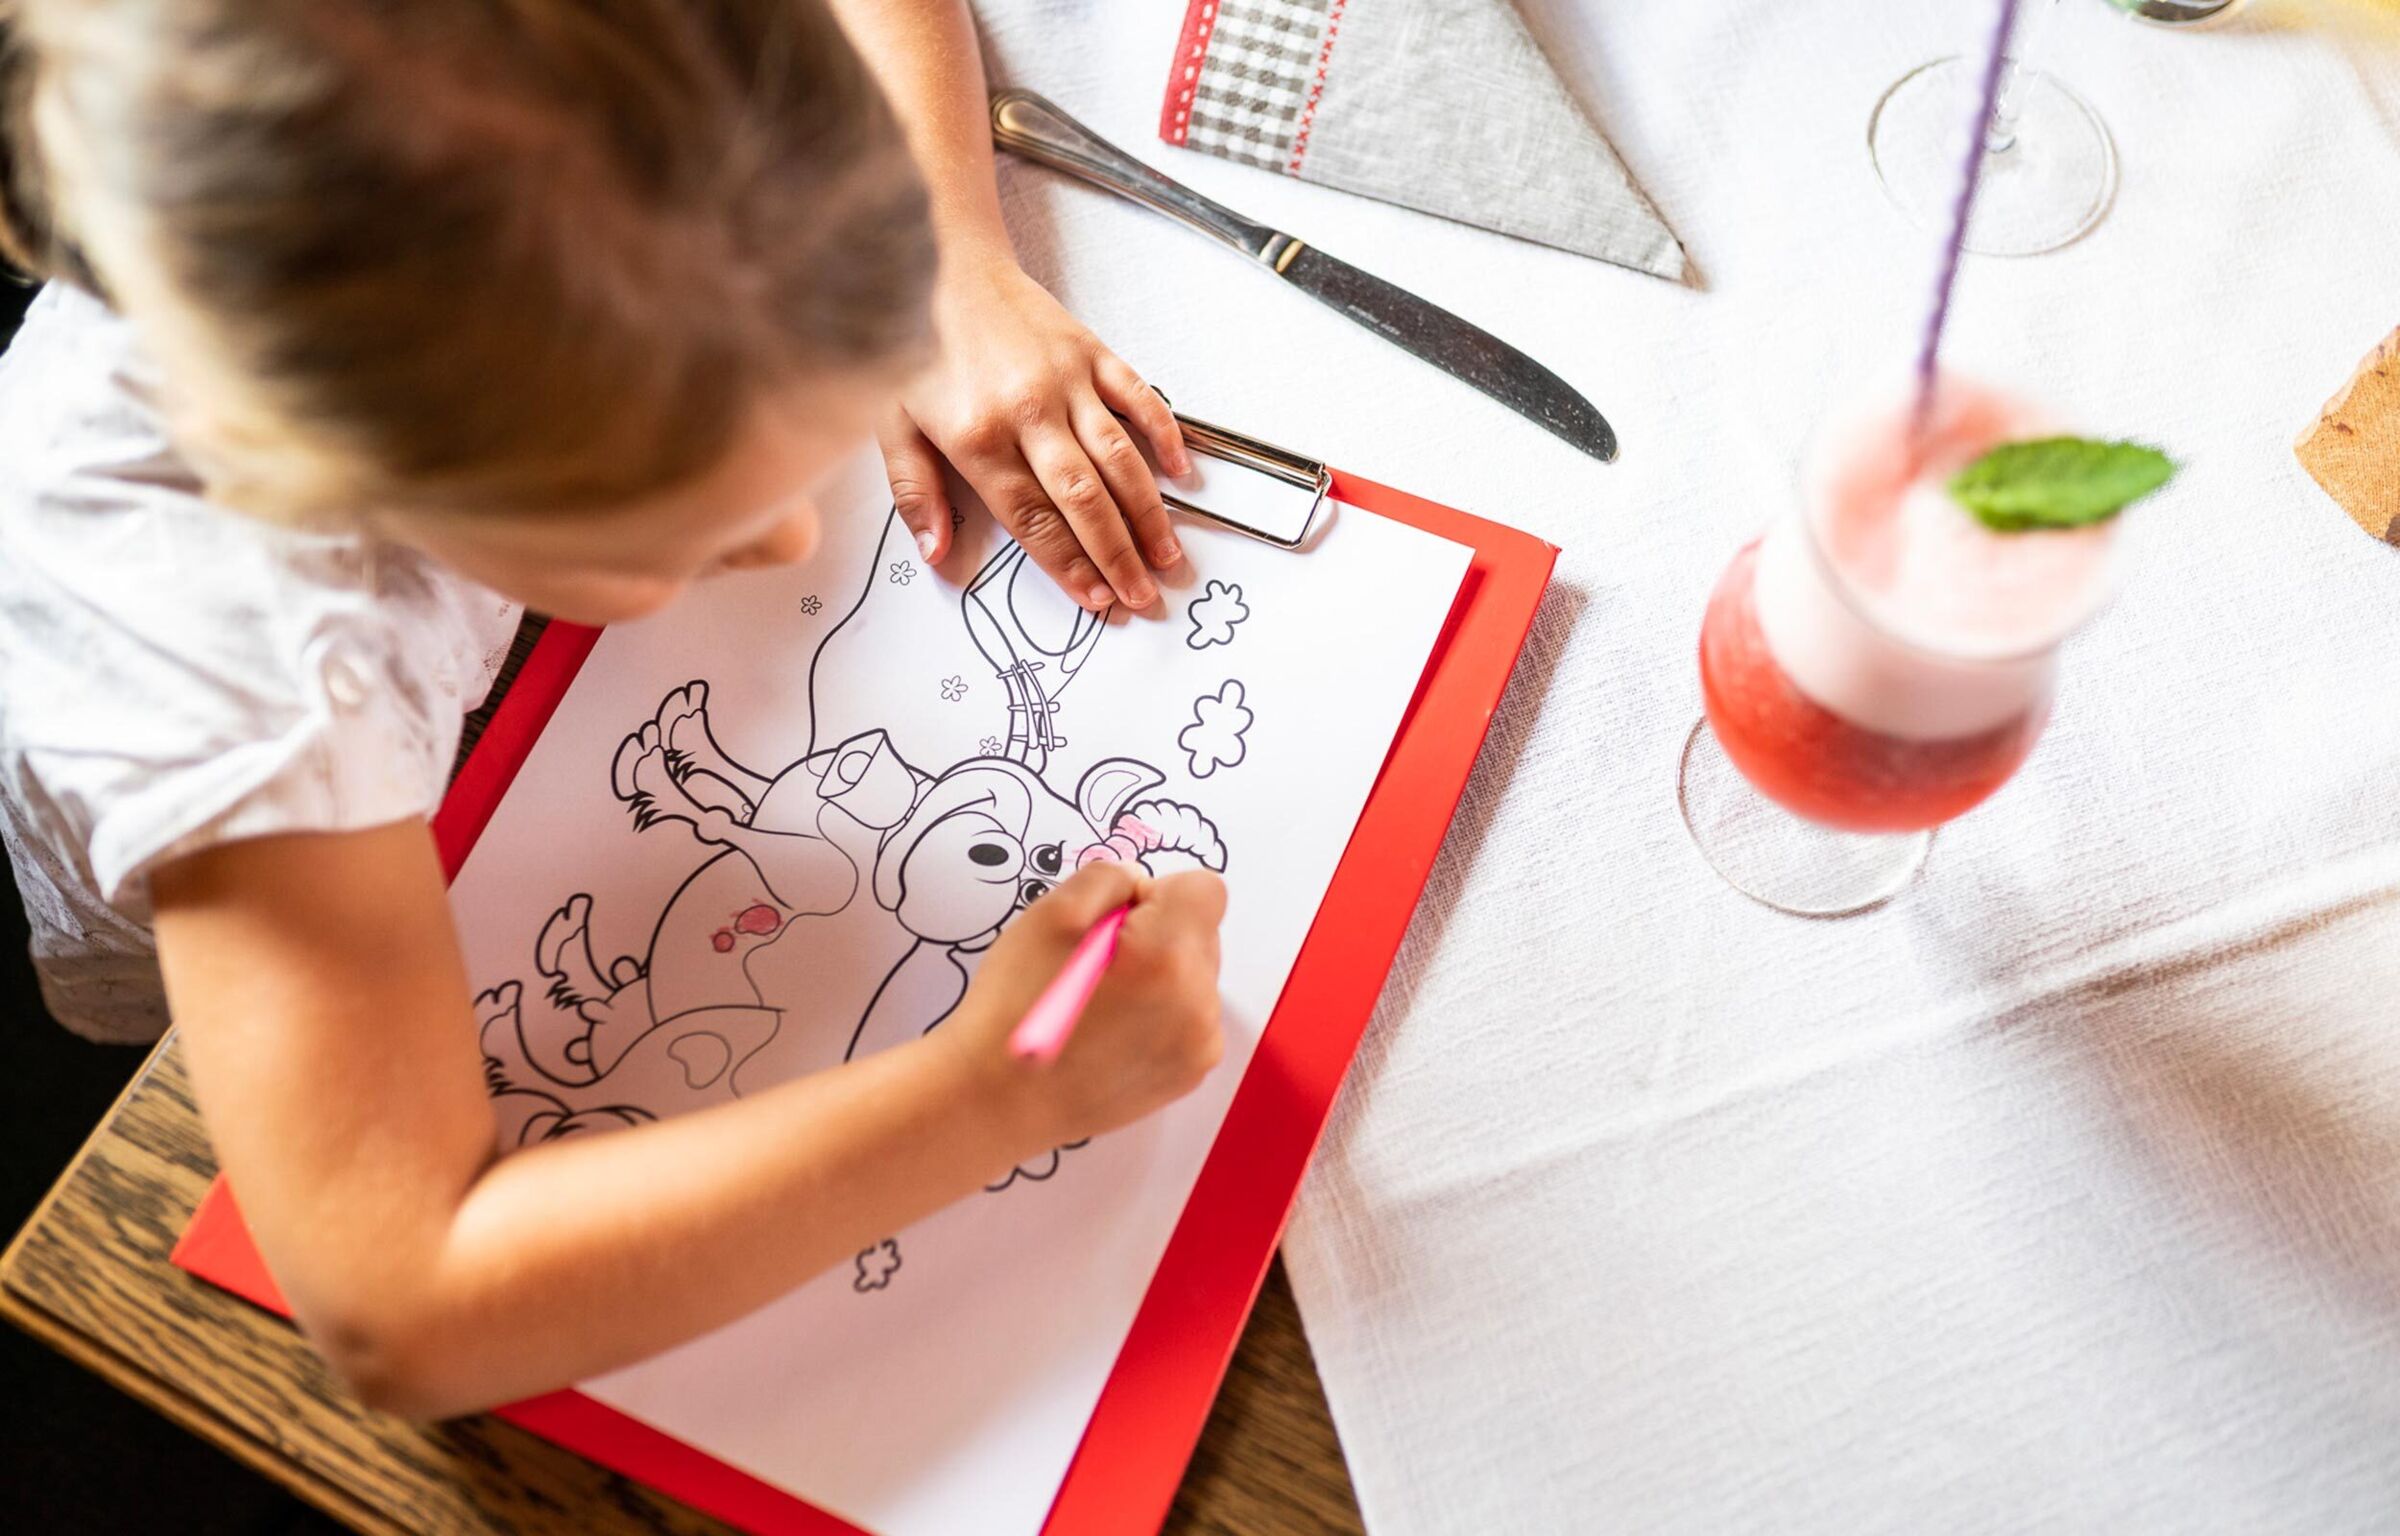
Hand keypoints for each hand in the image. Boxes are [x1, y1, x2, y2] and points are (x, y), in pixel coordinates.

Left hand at [879, 253, 1192, 612]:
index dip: (1068, 565)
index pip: (1032, 518)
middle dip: (1116, 554)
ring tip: (1165, 554)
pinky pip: (1139, 397)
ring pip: (1119, 457)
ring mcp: (1066, 379)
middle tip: (1140, 595)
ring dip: (1147, 512)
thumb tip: (934, 553)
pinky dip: (1164, 435)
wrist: (941, 261)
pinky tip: (1181, 472)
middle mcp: (1028, 410)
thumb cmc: (913, 345)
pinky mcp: (1091, 351)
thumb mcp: (890, 422)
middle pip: (1083, 498)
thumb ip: (914, 492)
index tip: (1094, 599)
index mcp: (977, 435)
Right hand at [942, 859, 1226, 1157]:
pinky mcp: (1189, 1073)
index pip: (1204, 890)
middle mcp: (1198, 1003)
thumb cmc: (1015, 1006)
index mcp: (1167, 955)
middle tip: (1097, 965)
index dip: (1157, 895)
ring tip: (1100, 1004)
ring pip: (1196, 978)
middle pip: (1202, 934)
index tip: (1114, 922)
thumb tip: (1141, 886)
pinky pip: (1191, 1020)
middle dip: (1159, 935)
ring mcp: (1198, 1045)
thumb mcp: (1049, 914)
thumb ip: (1109, 878)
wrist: (999, 1099)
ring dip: (1161, 976)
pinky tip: (1111, 1032)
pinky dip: (1160, 1014)